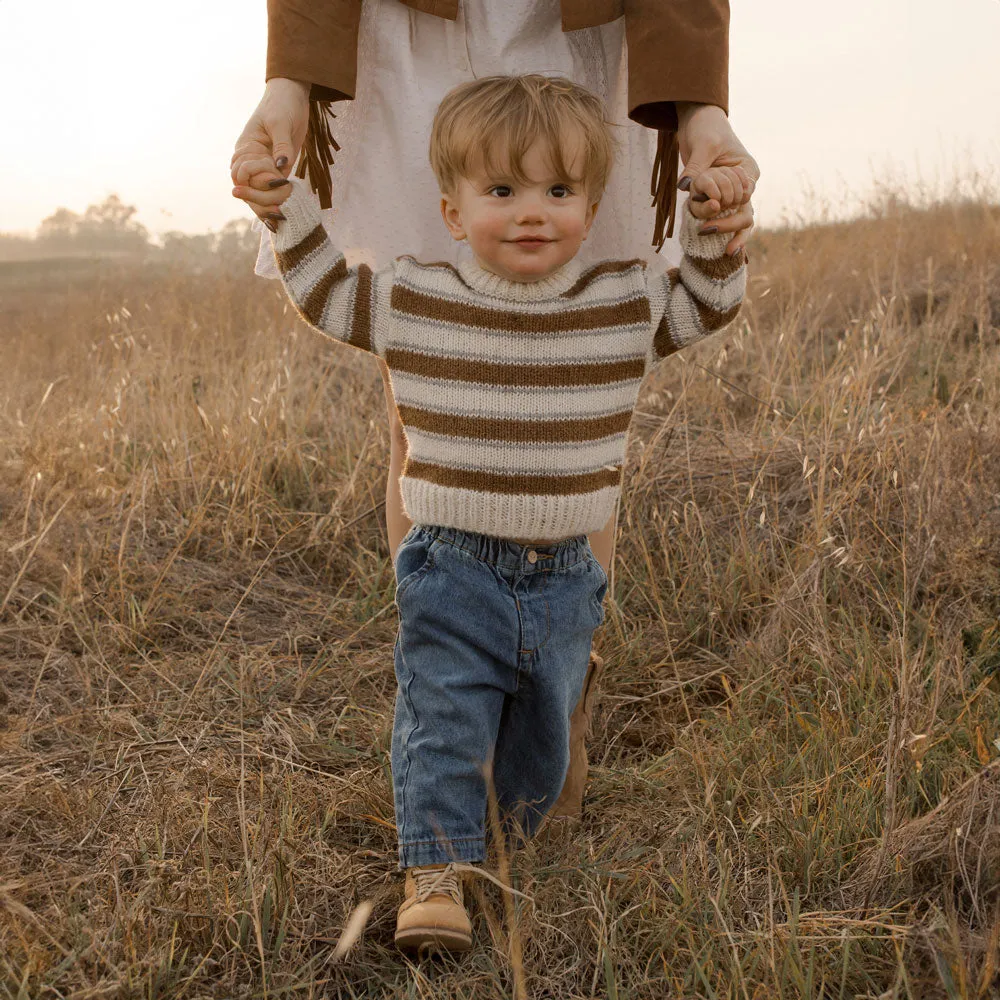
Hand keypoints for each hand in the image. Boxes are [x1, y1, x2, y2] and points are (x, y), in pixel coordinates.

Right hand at [230, 78, 310, 230]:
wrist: (292, 96)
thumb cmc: (282, 104)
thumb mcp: (281, 123)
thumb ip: (281, 146)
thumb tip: (280, 169)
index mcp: (246, 147)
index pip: (240, 174)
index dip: (255, 182)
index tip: (276, 180)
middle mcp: (251, 159)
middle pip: (246, 188)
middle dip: (260, 201)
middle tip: (279, 211)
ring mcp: (264, 165)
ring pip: (257, 193)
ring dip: (267, 205)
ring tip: (282, 215)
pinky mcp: (279, 169)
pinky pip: (273, 190)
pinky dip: (276, 202)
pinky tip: (283, 214)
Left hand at [676, 103, 758, 255]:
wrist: (697, 122)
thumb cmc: (706, 128)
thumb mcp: (703, 145)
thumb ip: (696, 167)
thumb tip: (685, 187)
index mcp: (747, 170)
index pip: (745, 195)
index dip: (730, 203)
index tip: (713, 205)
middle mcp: (742, 185)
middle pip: (744, 212)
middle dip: (730, 225)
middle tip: (708, 231)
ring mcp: (730, 193)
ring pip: (737, 220)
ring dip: (730, 234)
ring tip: (727, 253)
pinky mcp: (715, 198)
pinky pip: (721, 218)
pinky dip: (722, 232)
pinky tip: (724, 250)